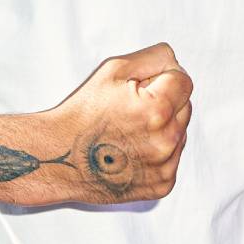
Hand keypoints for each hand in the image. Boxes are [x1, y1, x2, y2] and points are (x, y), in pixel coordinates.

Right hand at [44, 42, 192, 202]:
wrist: (58, 158)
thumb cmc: (83, 112)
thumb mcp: (114, 69)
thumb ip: (156, 57)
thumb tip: (178, 64)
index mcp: (157, 110)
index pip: (184, 80)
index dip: (161, 79)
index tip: (139, 88)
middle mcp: (166, 141)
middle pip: (185, 106)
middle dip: (164, 102)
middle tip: (129, 110)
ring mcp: (166, 167)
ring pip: (181, 132)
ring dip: (163, 127)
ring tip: (128, 131)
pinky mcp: (163, 185)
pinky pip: (173, 157)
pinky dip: (158, 152)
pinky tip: (131, 151)